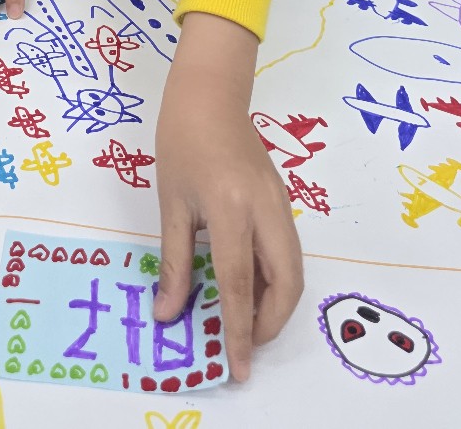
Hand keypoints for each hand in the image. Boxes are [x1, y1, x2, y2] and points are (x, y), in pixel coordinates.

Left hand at [152, 13, 302, 381]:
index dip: (239, 332)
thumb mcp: (172, 203)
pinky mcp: (283, 199)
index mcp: (232, 209)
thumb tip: (167, 313)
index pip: (240, 285)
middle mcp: (266, 210)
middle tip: (243, 344)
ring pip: (293, 269)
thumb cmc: (182, 142)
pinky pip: (288, 249)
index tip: (238, 368)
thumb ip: (175, 261)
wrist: (210, 93)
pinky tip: (252, 286)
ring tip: (246, 321)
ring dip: (276, 302)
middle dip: (269, 323)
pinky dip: (277, 278)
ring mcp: (280, 203)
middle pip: (285, 283)